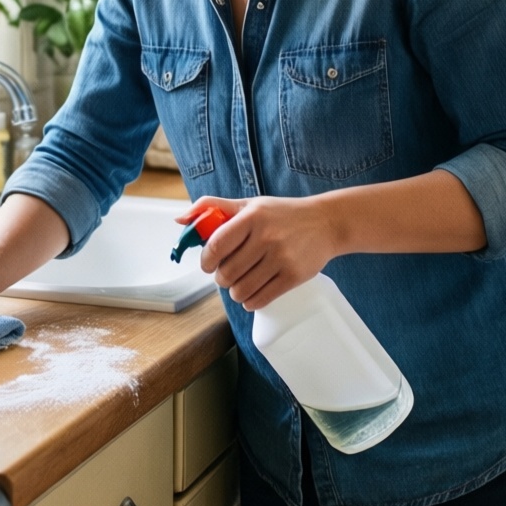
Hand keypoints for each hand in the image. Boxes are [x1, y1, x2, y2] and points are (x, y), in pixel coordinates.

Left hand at [179, 194, 333, 310]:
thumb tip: (180, 220)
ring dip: (234, 292)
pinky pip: (260, 299)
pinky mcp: (294, 276)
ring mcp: (281, 258)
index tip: (208, 264)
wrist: (325, 223)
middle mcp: (266, 237)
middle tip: (226, 274)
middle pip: (226, 272)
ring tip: (239, 283)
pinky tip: (251, 293)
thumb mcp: (249, 204)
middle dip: (221, 278)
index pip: (216, 245)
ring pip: (241, 290)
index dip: (205, 260)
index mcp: (252, 217)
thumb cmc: (281, 214)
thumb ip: (212, 208)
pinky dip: (249, 301)